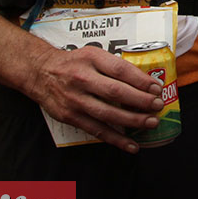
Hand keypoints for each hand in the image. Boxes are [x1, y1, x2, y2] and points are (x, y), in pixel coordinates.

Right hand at [24, 44, 162, 153]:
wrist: (40, 72)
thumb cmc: (73, 63)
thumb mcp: (93, 54)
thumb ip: (115, 65)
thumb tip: (146, 81)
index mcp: (91, 59)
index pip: (120, 70)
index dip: (141, 81)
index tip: (156, 88)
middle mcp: (82, 79)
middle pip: (116, 92)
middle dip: (140, 101)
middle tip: (157, 105)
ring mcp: (75, 100)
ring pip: (108, 114)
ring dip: (132, 121)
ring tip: (151, 122)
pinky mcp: (71, 116)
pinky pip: (97, 130)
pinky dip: (116, 139)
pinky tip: (132, 145)